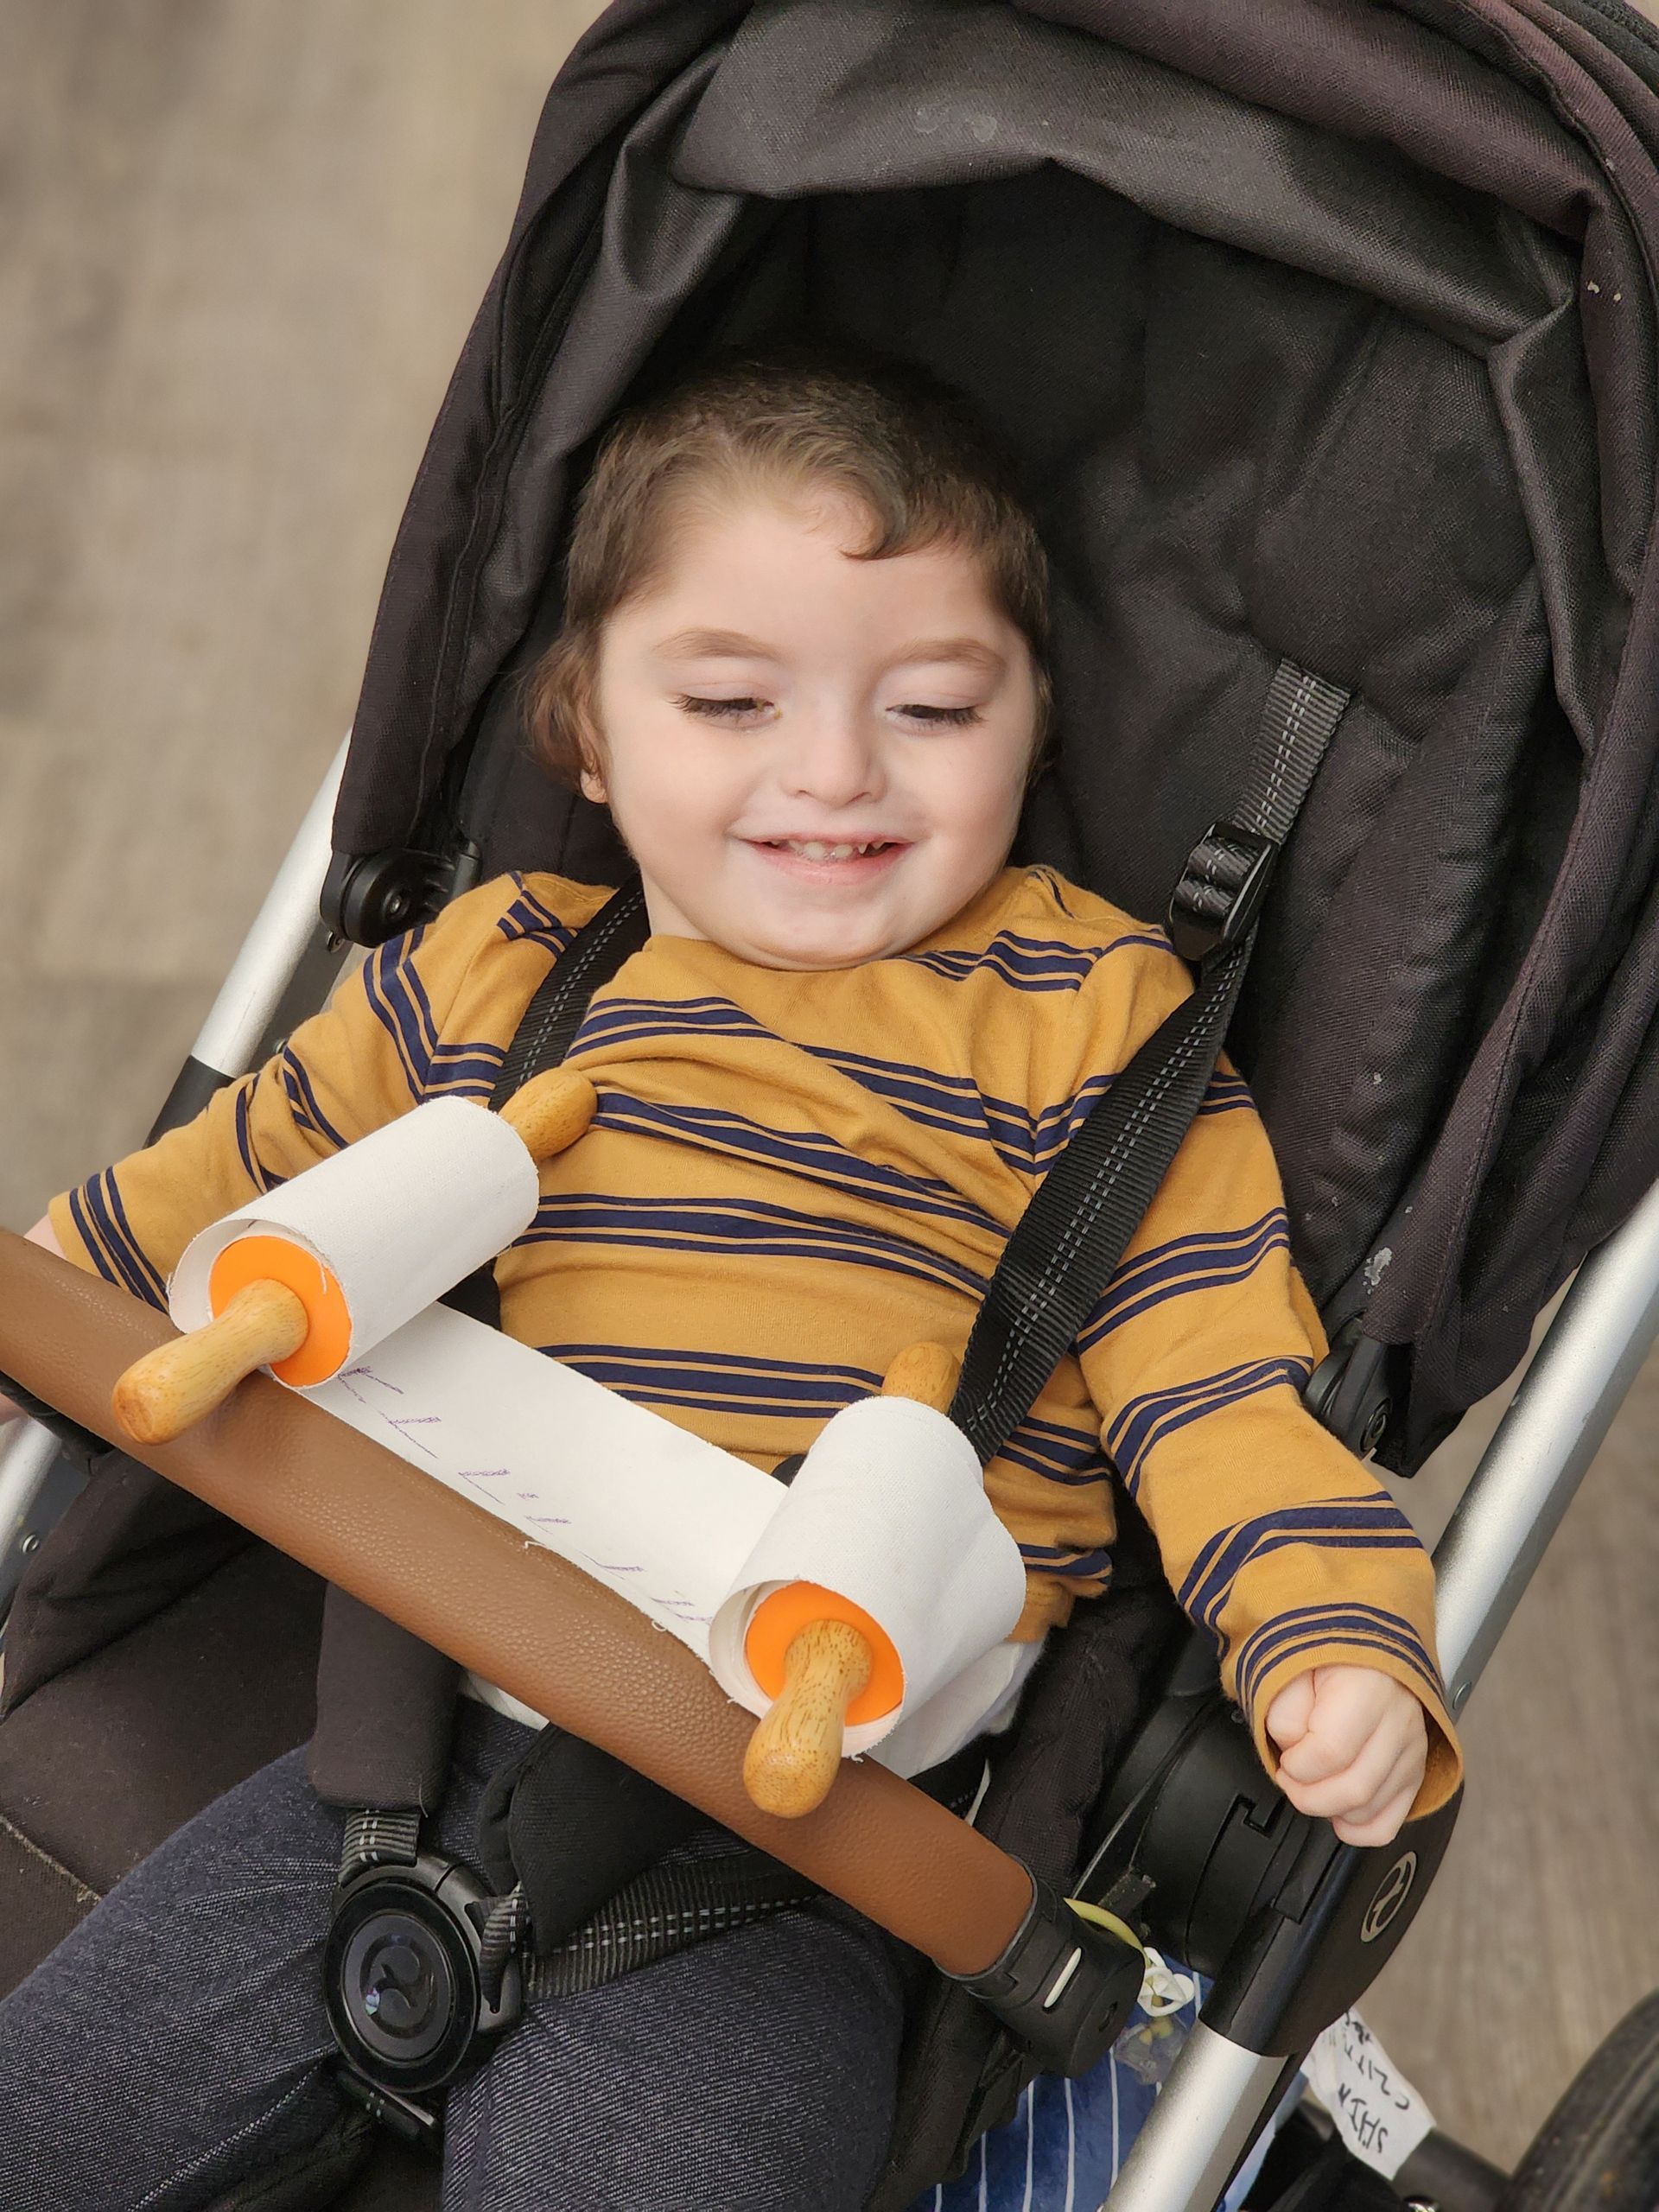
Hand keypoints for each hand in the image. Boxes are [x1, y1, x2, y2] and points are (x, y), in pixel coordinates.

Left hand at [1264, 1665, 1426, 1846]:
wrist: (1364, 1644)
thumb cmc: (1326, 1655)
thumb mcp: (1291, 1664)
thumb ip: (1285, 1711)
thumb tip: (1295, 1751)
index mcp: (1368, 1689)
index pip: (1330, 1752)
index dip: (1296, 1765)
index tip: (1284, 1757)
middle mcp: (1398, 1722)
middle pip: (1354, 1789)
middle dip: (1308, 1796)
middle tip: (1290, 1778)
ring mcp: (1411, 1750)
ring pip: (1371, 1810)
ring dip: (1331, 1810)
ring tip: (1313, 1785)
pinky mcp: (1414, 1771)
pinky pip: (1391, 1821)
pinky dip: (1360, 1830)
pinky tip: (1337, 1815)